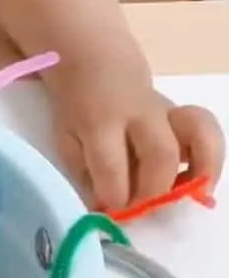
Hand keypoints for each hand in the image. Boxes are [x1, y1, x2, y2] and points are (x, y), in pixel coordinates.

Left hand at [48, 63, 224, 211]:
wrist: (97, 67)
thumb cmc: (80, 109)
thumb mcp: (67, 138)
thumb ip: (84, 173)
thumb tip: (106, 209)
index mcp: (99, 119)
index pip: (110, 163)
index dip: (113, 194)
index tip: (109, 209)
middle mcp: (138, 113)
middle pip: (160, 152)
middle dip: (154, 191)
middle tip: (141, 208)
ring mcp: (166, 112)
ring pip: (198, 134)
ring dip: (200, 172)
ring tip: (191, 197)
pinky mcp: (183, 116)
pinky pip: (208, 132)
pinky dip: (212, 160)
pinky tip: (201, 184)